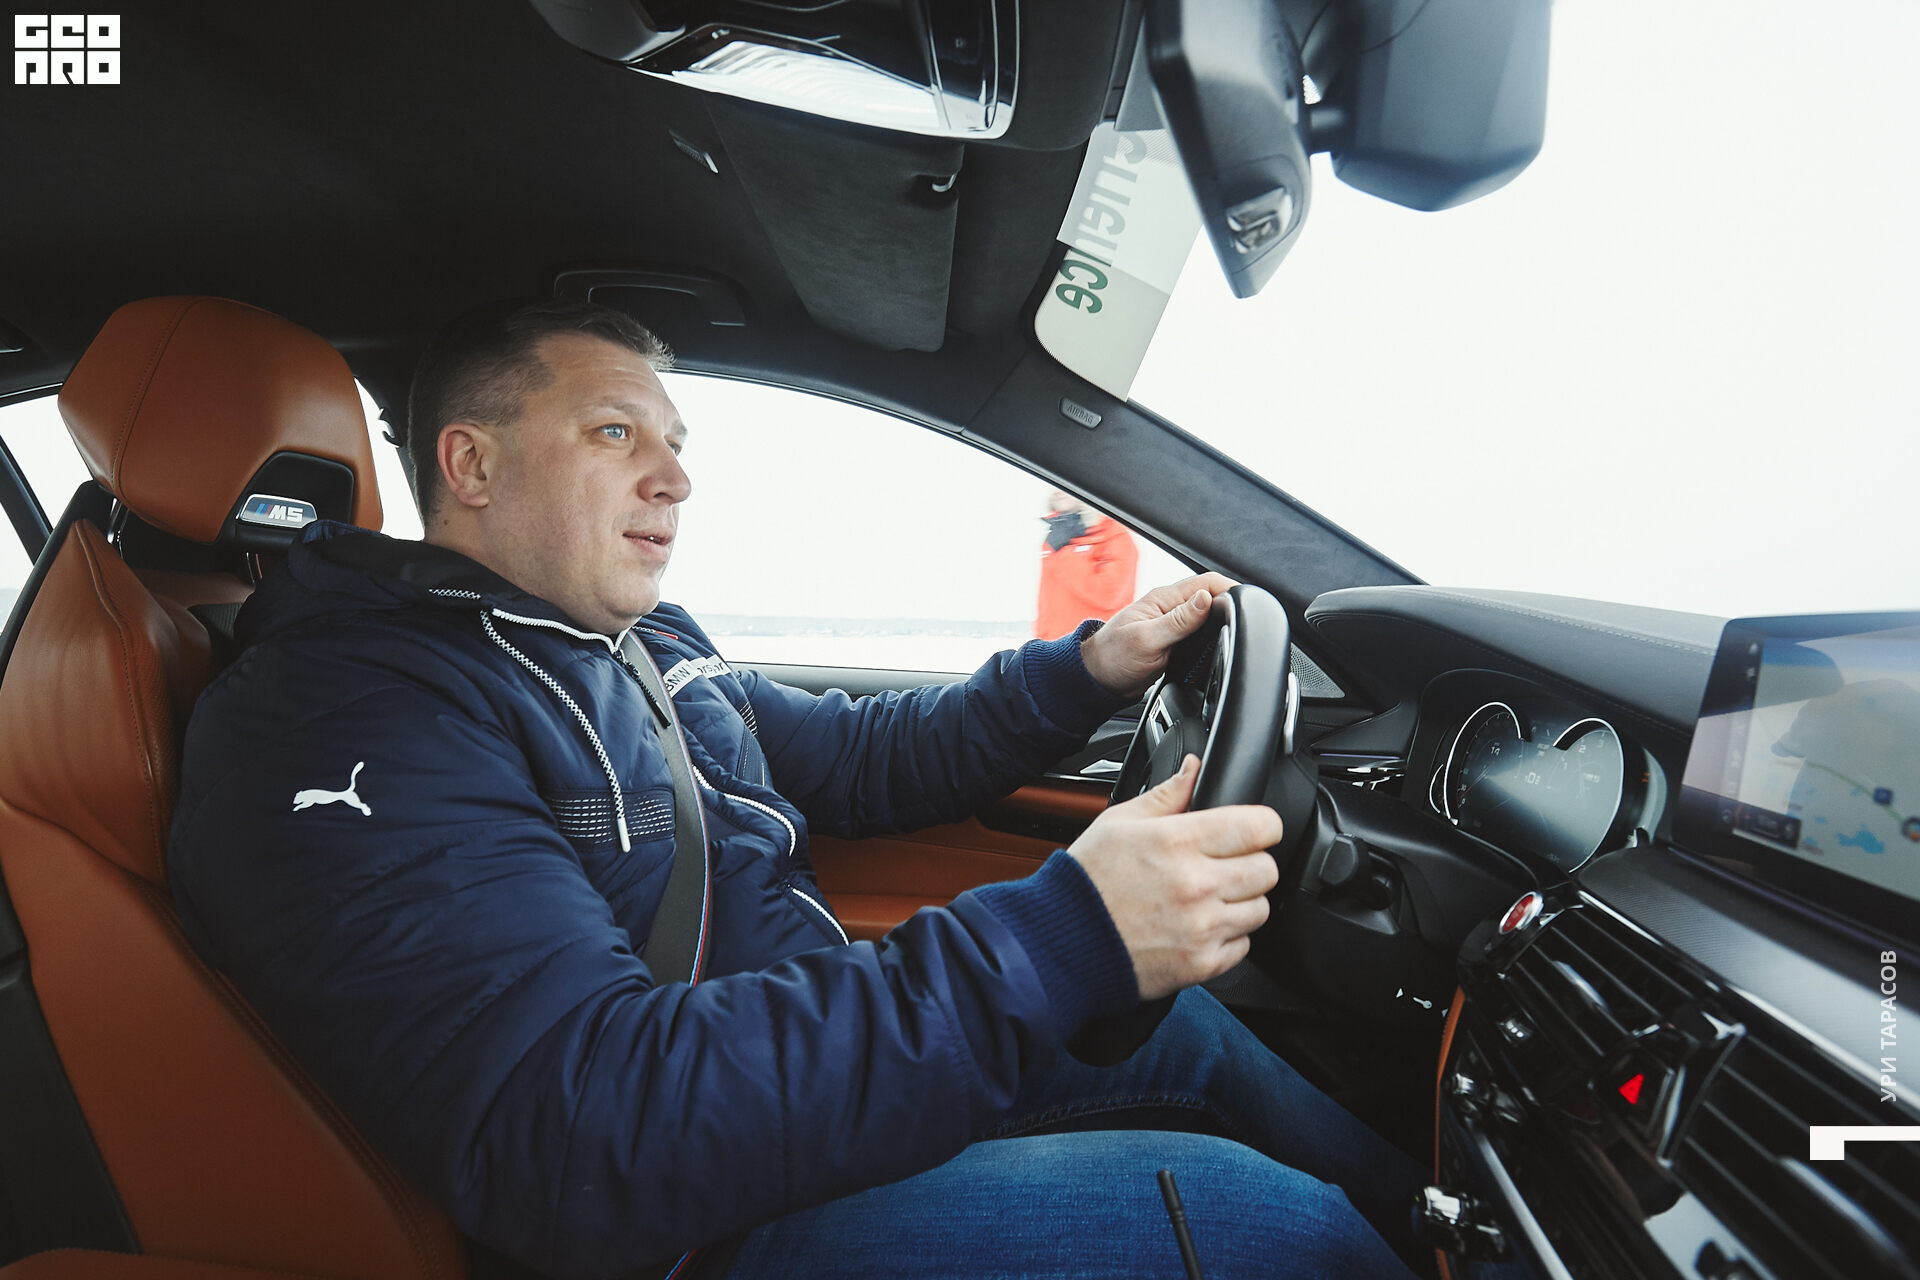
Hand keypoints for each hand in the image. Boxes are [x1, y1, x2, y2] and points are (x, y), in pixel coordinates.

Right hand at [1065, 754, 1282, 1000]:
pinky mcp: (1201, 963)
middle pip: (1266, 869)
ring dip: (1241, 902)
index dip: (1261, 825)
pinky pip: (1243, 946)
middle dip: (1250, 863)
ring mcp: (1201, 927)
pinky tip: (1198, 927)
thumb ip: (1167, 795)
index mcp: (1177, 842)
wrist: (1064, 942)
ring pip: (1260, 909)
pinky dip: (1228, 938)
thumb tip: (1195, 767)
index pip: (1260, 826)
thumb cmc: (1089, 880)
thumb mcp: (1119, 822)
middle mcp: (1196, 884)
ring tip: (1208, 898)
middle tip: (1223, 866)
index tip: (1251, 831)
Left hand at [1078, 572, 1238, 697]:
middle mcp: (1171, 608)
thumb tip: (1206, 599)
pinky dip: (1214, 635)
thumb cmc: (1113, 657)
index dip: (1232, 589)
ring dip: (1225, 619)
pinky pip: (1201, 632)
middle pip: (1213, 596)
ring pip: (1209, 615)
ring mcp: (1174, 624)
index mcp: (1165, 599)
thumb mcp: (1147, 639)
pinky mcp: (1175, 641)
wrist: (1097, 680)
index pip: (1208, 582)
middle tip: (1253, 618)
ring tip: (1243, 629)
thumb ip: (1178, 620)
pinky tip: (1222, 643)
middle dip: (1234, 603)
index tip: (1249, 603)